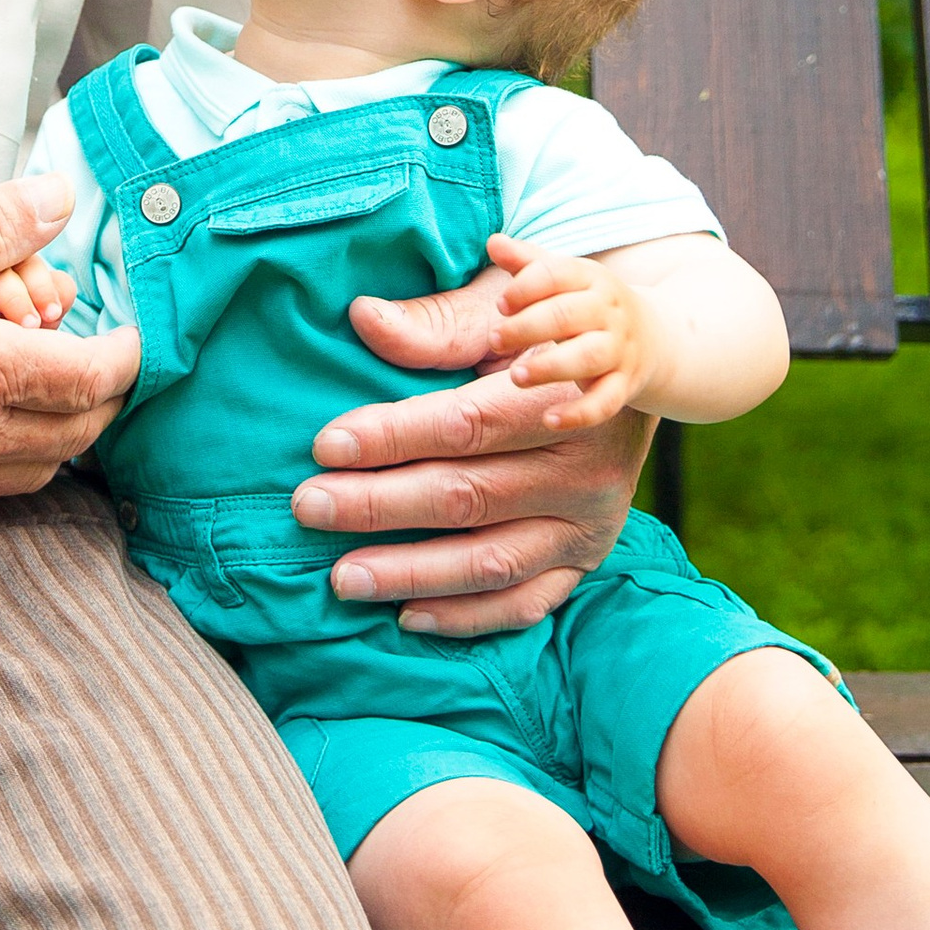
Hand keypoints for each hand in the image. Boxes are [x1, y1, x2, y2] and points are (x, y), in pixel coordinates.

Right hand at [0, 178, 135, 506]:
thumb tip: (60, 201)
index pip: (89, 381)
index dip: (126, 359)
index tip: (133, 337)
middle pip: (74, 435)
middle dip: (103, 397)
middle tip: (102, 357)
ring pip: (34, 472)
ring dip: (60, 434)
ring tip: (52, 386)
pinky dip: (11, 462)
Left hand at [292, 253, 652, 639]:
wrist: (620, 368)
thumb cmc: (538, 334)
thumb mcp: (496, 313)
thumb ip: (434, 326)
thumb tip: (364, 318)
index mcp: (562, 400)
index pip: (466, 426)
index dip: (392, 436)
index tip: (325, 445)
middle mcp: (585, 470)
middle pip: (468, 496)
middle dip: (379, 505)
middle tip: (309, 506)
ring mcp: (589, 524)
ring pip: (492, 561)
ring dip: (412, 573)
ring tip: (342, 577)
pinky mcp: (585, 559)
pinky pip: (527, 603)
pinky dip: (467, 616)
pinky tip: (406, 616)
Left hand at [483, 235, 664, 427]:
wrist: (657, 339)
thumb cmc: (589, 305)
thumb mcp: (565, 280)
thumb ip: (527, 264)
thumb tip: (493, 242)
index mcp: (590, 279)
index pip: (558, 274)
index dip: (527, 286)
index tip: (501, 304)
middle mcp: (607, 311)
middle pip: (568, 314)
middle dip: (529, 326)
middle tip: (495, 339)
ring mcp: (619, 349)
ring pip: (587, 357)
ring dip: (550, 367)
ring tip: (516, 377)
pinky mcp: (624, 385)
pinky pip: (605, 401)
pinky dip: (579, 413)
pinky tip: (549, 420)